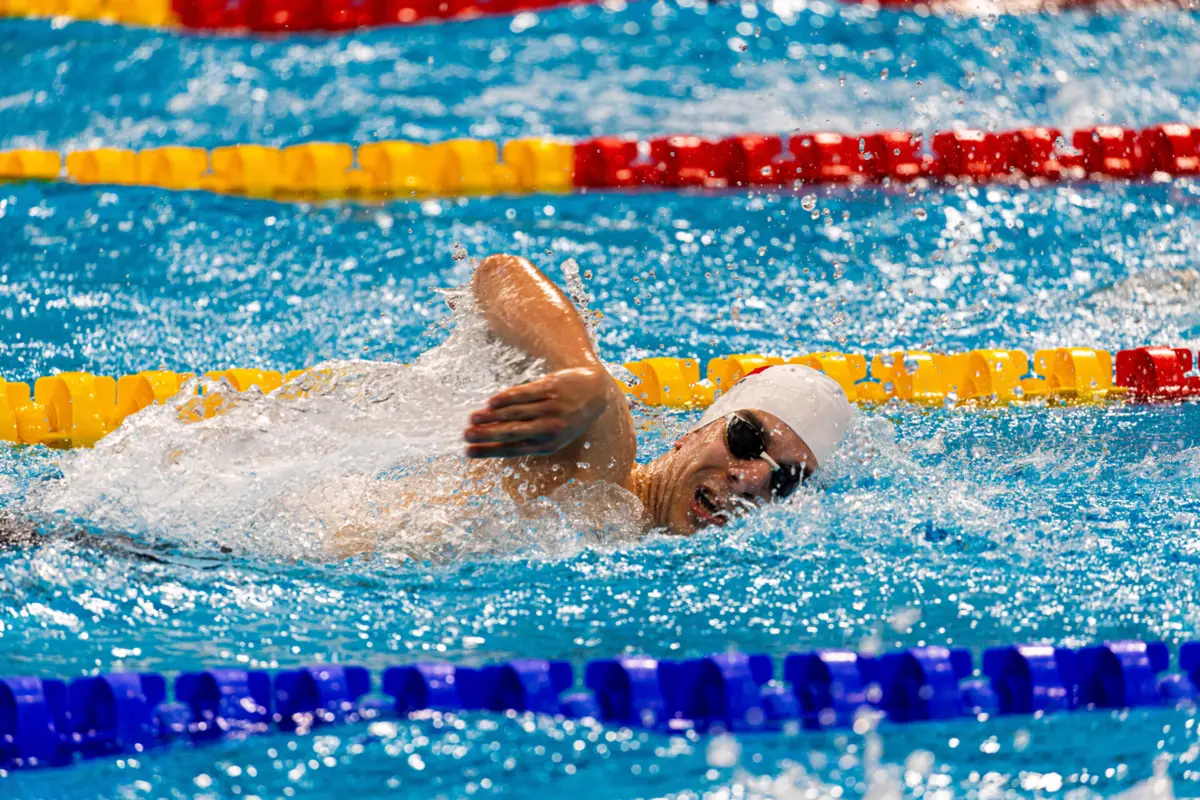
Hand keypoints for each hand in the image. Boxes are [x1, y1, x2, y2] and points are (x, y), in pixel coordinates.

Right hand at [464, 366, 608, 458]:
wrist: (596, 393)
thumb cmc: (569, 418)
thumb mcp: (556, 436)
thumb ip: (530, 439)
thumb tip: (494, 443)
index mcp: (549, 445)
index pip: (512, 450)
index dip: (489, 451)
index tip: (468, 452)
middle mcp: (550, 428)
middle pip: (511, 433)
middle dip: (485, 435)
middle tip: (464, 435)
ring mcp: (551, 407)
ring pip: (515, 413)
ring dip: (491, 416)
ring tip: (472, 418)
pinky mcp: (551, 388)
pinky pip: (524, 393)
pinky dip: (506, 398)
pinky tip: (491, 402)